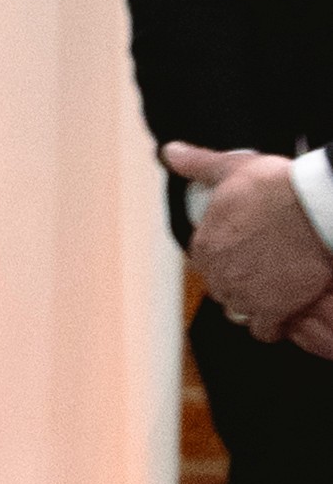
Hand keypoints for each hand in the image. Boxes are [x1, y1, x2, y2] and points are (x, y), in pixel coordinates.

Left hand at [167, 143, 332, 331]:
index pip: (204, 262)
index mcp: (204, 246)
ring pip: (241, 310)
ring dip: (253, 303)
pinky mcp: (274, 311)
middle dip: (237, 280)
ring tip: (274, 288)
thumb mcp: (231, 168)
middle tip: (263, 267)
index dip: (224, 256)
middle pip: (222, 287)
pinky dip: (273, 325)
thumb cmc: (276, 187)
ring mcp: (245, 296)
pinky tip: (284, 311)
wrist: (315, 209)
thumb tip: (170, 152)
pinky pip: (265, 331)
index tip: (243, 249)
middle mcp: (219, 275)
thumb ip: (197, 163)